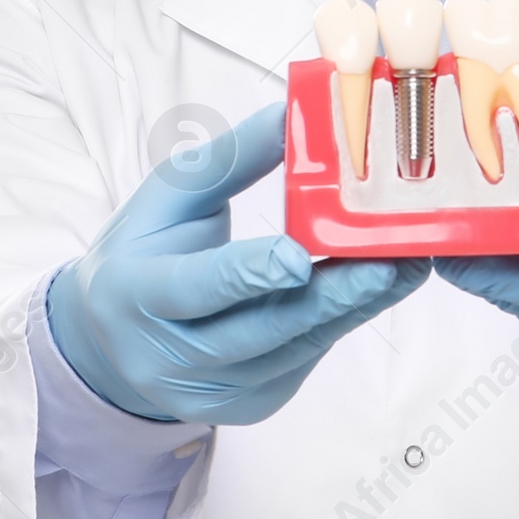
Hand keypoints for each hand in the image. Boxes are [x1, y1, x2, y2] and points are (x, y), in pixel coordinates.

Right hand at [47, 103, 428, 422]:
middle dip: (331, 296)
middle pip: (260, 329)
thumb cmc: (146, 248)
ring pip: (293, 348)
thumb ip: (233, 158)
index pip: (197, 287)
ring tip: (405, 266)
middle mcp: (166, 357)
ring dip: (354, 308)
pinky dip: (341, 323)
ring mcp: (208, 392)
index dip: (249, 273)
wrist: (113, 336)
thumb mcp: (171, 195)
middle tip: (389, 262)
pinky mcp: (247, 405)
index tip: (301, 256)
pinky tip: (376, 290)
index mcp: (134, 294)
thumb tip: (292, 112)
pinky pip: (303, 360)